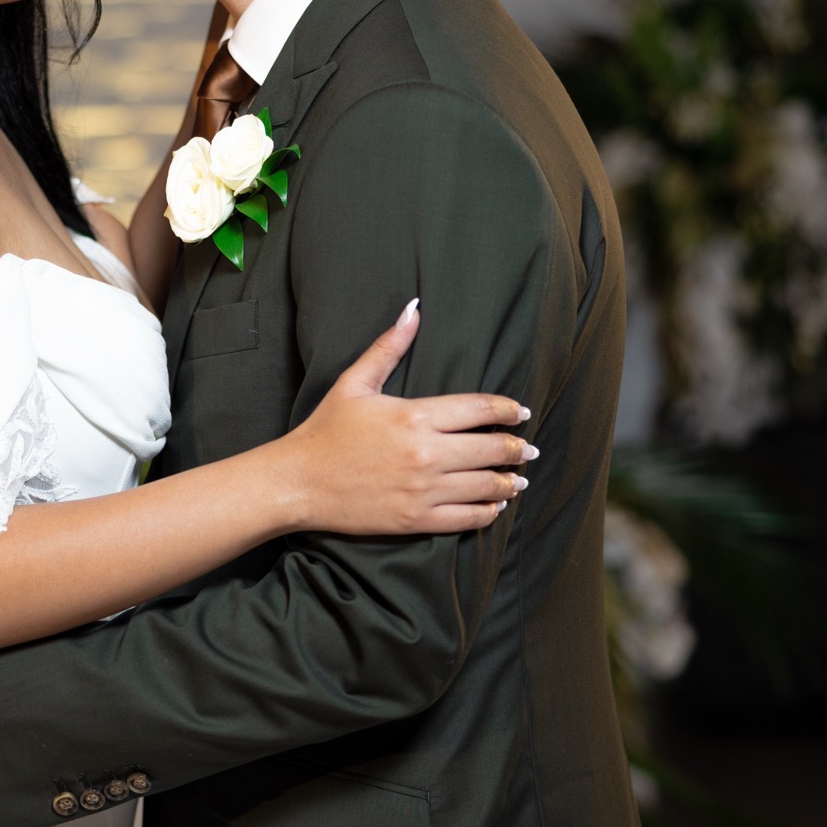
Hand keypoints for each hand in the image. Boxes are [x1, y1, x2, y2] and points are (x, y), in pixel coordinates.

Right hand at [286, 301, 535, 534]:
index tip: (521, 413)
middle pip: (491, 448)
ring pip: (485, 485)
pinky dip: (487, 512)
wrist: (298, 482)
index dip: (507, 410)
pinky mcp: (415, 519)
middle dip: (516, 448)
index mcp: (415, 415)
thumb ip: (389, 347)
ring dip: (509, 482)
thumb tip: (414, 308)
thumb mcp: (354, 383)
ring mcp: (423, 489)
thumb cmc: (324, 431)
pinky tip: (495, 506)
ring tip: (519, 481)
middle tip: (528, 448)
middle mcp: (426, 452)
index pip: (480, 409)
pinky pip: (466, 518)